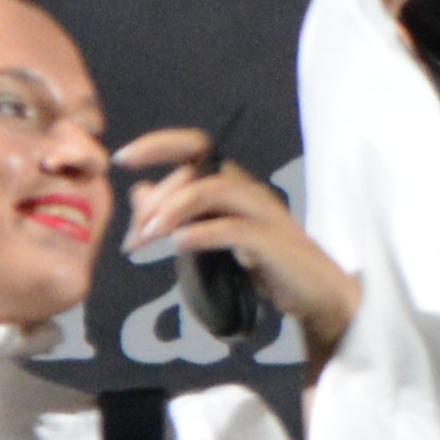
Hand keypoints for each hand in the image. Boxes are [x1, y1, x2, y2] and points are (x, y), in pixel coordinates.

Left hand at [121, 127, 358, 356]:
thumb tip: (139, 190)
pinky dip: (201, 234)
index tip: (122, 160)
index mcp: (234, 182)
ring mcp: (264, 213)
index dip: (158, 145)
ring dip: (173, 211)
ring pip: (212, 190)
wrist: (318, 295)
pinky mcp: (273, 242)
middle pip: (194, 174)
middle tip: (135, 239)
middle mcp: (249, 189)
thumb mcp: (213, 235)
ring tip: (148, 239)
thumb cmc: (267, 264)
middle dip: (156, 203)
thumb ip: (178, 214)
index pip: (194, 145)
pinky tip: (179, 246)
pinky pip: (232, 228)